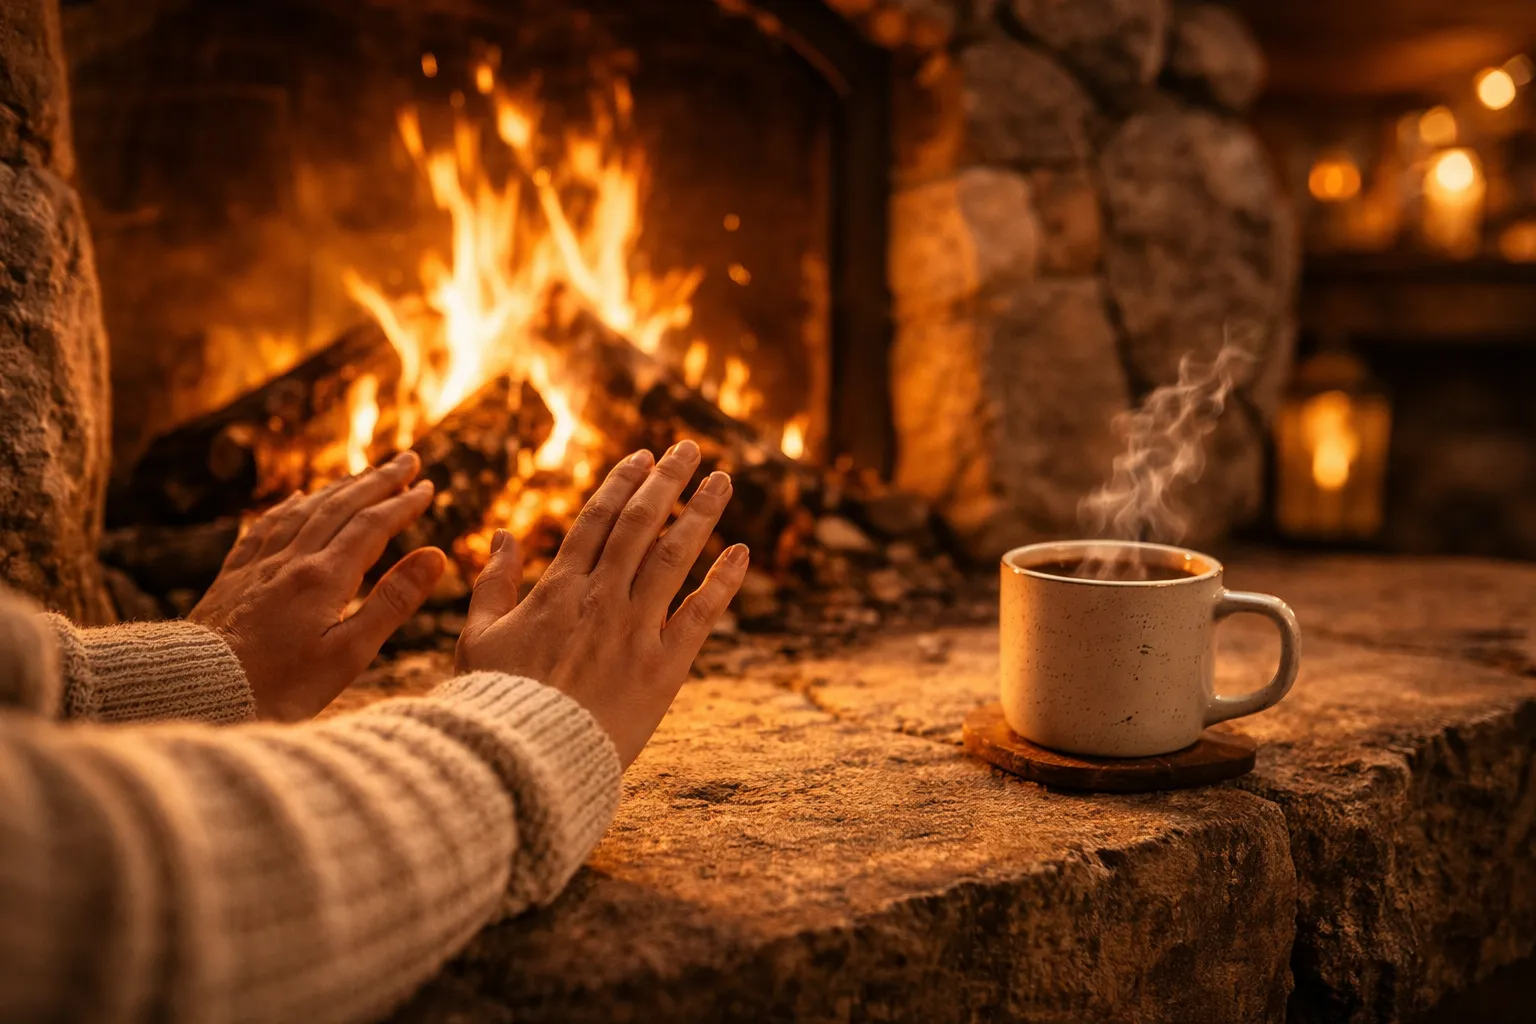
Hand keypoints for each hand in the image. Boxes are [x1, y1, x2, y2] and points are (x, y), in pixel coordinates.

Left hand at [191, 452, 447, 720]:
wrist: (195, 691)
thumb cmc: (278, 685)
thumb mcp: (349, 653)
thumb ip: (393, 601)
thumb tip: (435, 556)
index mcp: (324, 576)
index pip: (372, 525)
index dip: (403, 503)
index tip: (428, 486)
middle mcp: (291, 560)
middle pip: (341, 506)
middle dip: (378, 481)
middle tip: (407, 460)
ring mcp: (258, 566)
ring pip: (305, 511)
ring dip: (340, 488)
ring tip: (363, 474)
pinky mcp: (232, 578)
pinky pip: (265, 527)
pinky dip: (289, 507)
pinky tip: (297, 500)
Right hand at [456, 440, 747, 766]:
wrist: (525, 762)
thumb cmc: (495, 704)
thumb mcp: (478, 638)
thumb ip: (493, 584)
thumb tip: (503, 535)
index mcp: (557, 589)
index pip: (597, 519)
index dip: (623, 483)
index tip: (645, 456)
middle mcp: (601, 598)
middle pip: (640, 524)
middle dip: (667, 482)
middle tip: (690, 450)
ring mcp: (634, 630)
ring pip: (674, 556)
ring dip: (700, 514)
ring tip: (723, 480)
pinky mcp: (663, 667)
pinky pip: (700, 613)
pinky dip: (723, 580)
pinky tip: (741, 551)